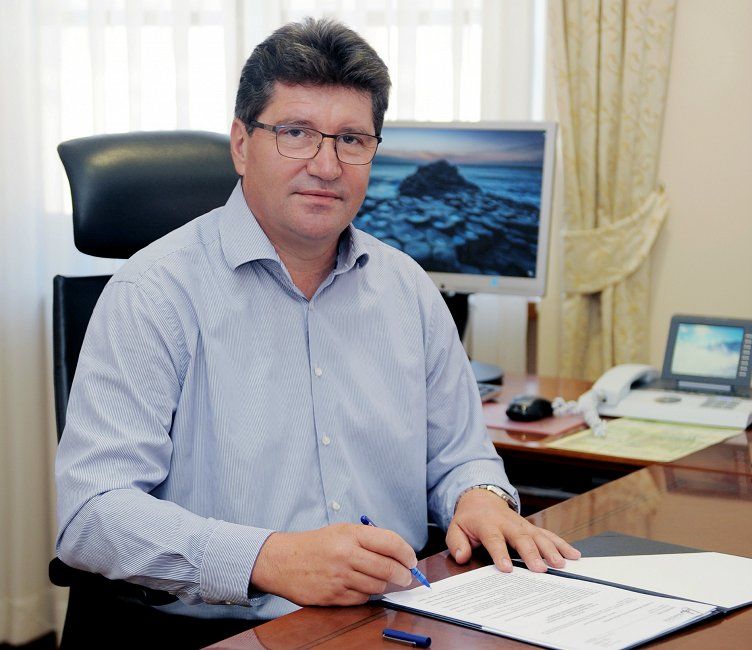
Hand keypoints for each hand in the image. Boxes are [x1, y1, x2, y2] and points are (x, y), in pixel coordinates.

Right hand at [251, 523, 416, 605]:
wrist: (282, 560)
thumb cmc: (315, 544)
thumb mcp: (341, 531)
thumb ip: (368, 540)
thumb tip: (398, 554)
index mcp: (350, 534)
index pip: (390, 543)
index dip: (406, 553)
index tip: (412, 560)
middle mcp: (346, 554)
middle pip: (388, 568)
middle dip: (402, 575)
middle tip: (406, 577)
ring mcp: (339, 577)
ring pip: (377, 586)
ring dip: (382, 585)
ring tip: (379, 580)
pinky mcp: (333, 596)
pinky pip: (361, 599)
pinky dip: (365, 595)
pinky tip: (359, 586)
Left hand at [447, 488, 580, 572]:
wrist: (482, 498)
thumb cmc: (470, 518)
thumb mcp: (456, 528)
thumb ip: (457, 543)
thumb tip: (461, 556)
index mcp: (487, 524)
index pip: (494, 539)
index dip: (500, 553)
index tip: (506, 568)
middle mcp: (508, 523)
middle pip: (521, 538)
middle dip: (531, 553)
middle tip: (540, 569)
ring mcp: (522, 524)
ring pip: (538, 535)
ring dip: (550, 549)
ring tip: (560, 564)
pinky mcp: (532, 527)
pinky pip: (548, 534)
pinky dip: (561, 544)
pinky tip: (573, 555)